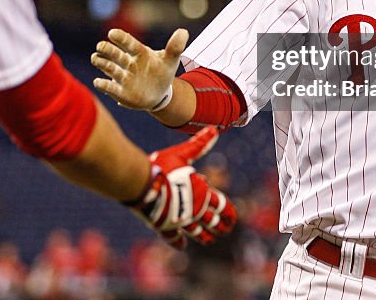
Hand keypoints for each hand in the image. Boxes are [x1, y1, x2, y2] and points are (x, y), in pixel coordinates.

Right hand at [92, 28, 187, 110]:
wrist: (159, 93)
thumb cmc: (162, 72)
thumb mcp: (171, 60)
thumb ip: (175, 47)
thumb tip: (183, 31)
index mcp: (139, 53)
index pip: (129, 42)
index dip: (121, 38)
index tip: (112, 33)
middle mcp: (128, 63)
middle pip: (115, 54)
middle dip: (107, 50)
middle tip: (101, 46)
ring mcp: (122, 77)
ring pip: (109, 68)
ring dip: (102, 63)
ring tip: (96, 58)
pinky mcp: (120, 92)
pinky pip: (110, 87)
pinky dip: (103, 85)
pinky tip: (98, 82)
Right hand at [125, 127, 236, 248]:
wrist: (142, 184)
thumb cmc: (162, 167)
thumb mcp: (182, 154)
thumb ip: (199, 145)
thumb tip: (214, 129)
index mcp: (201, 192)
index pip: (221, 204)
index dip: (229, 212)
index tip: (233, 218)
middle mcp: (194, 209)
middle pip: (211, 221)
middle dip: (220, 226)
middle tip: (226, 230)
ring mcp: (180, 220)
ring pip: (196, 231)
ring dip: (204, 236)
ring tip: (209, 241)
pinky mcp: (165, 226)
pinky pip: (173, 237)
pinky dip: (178, 242)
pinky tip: (182, 246)